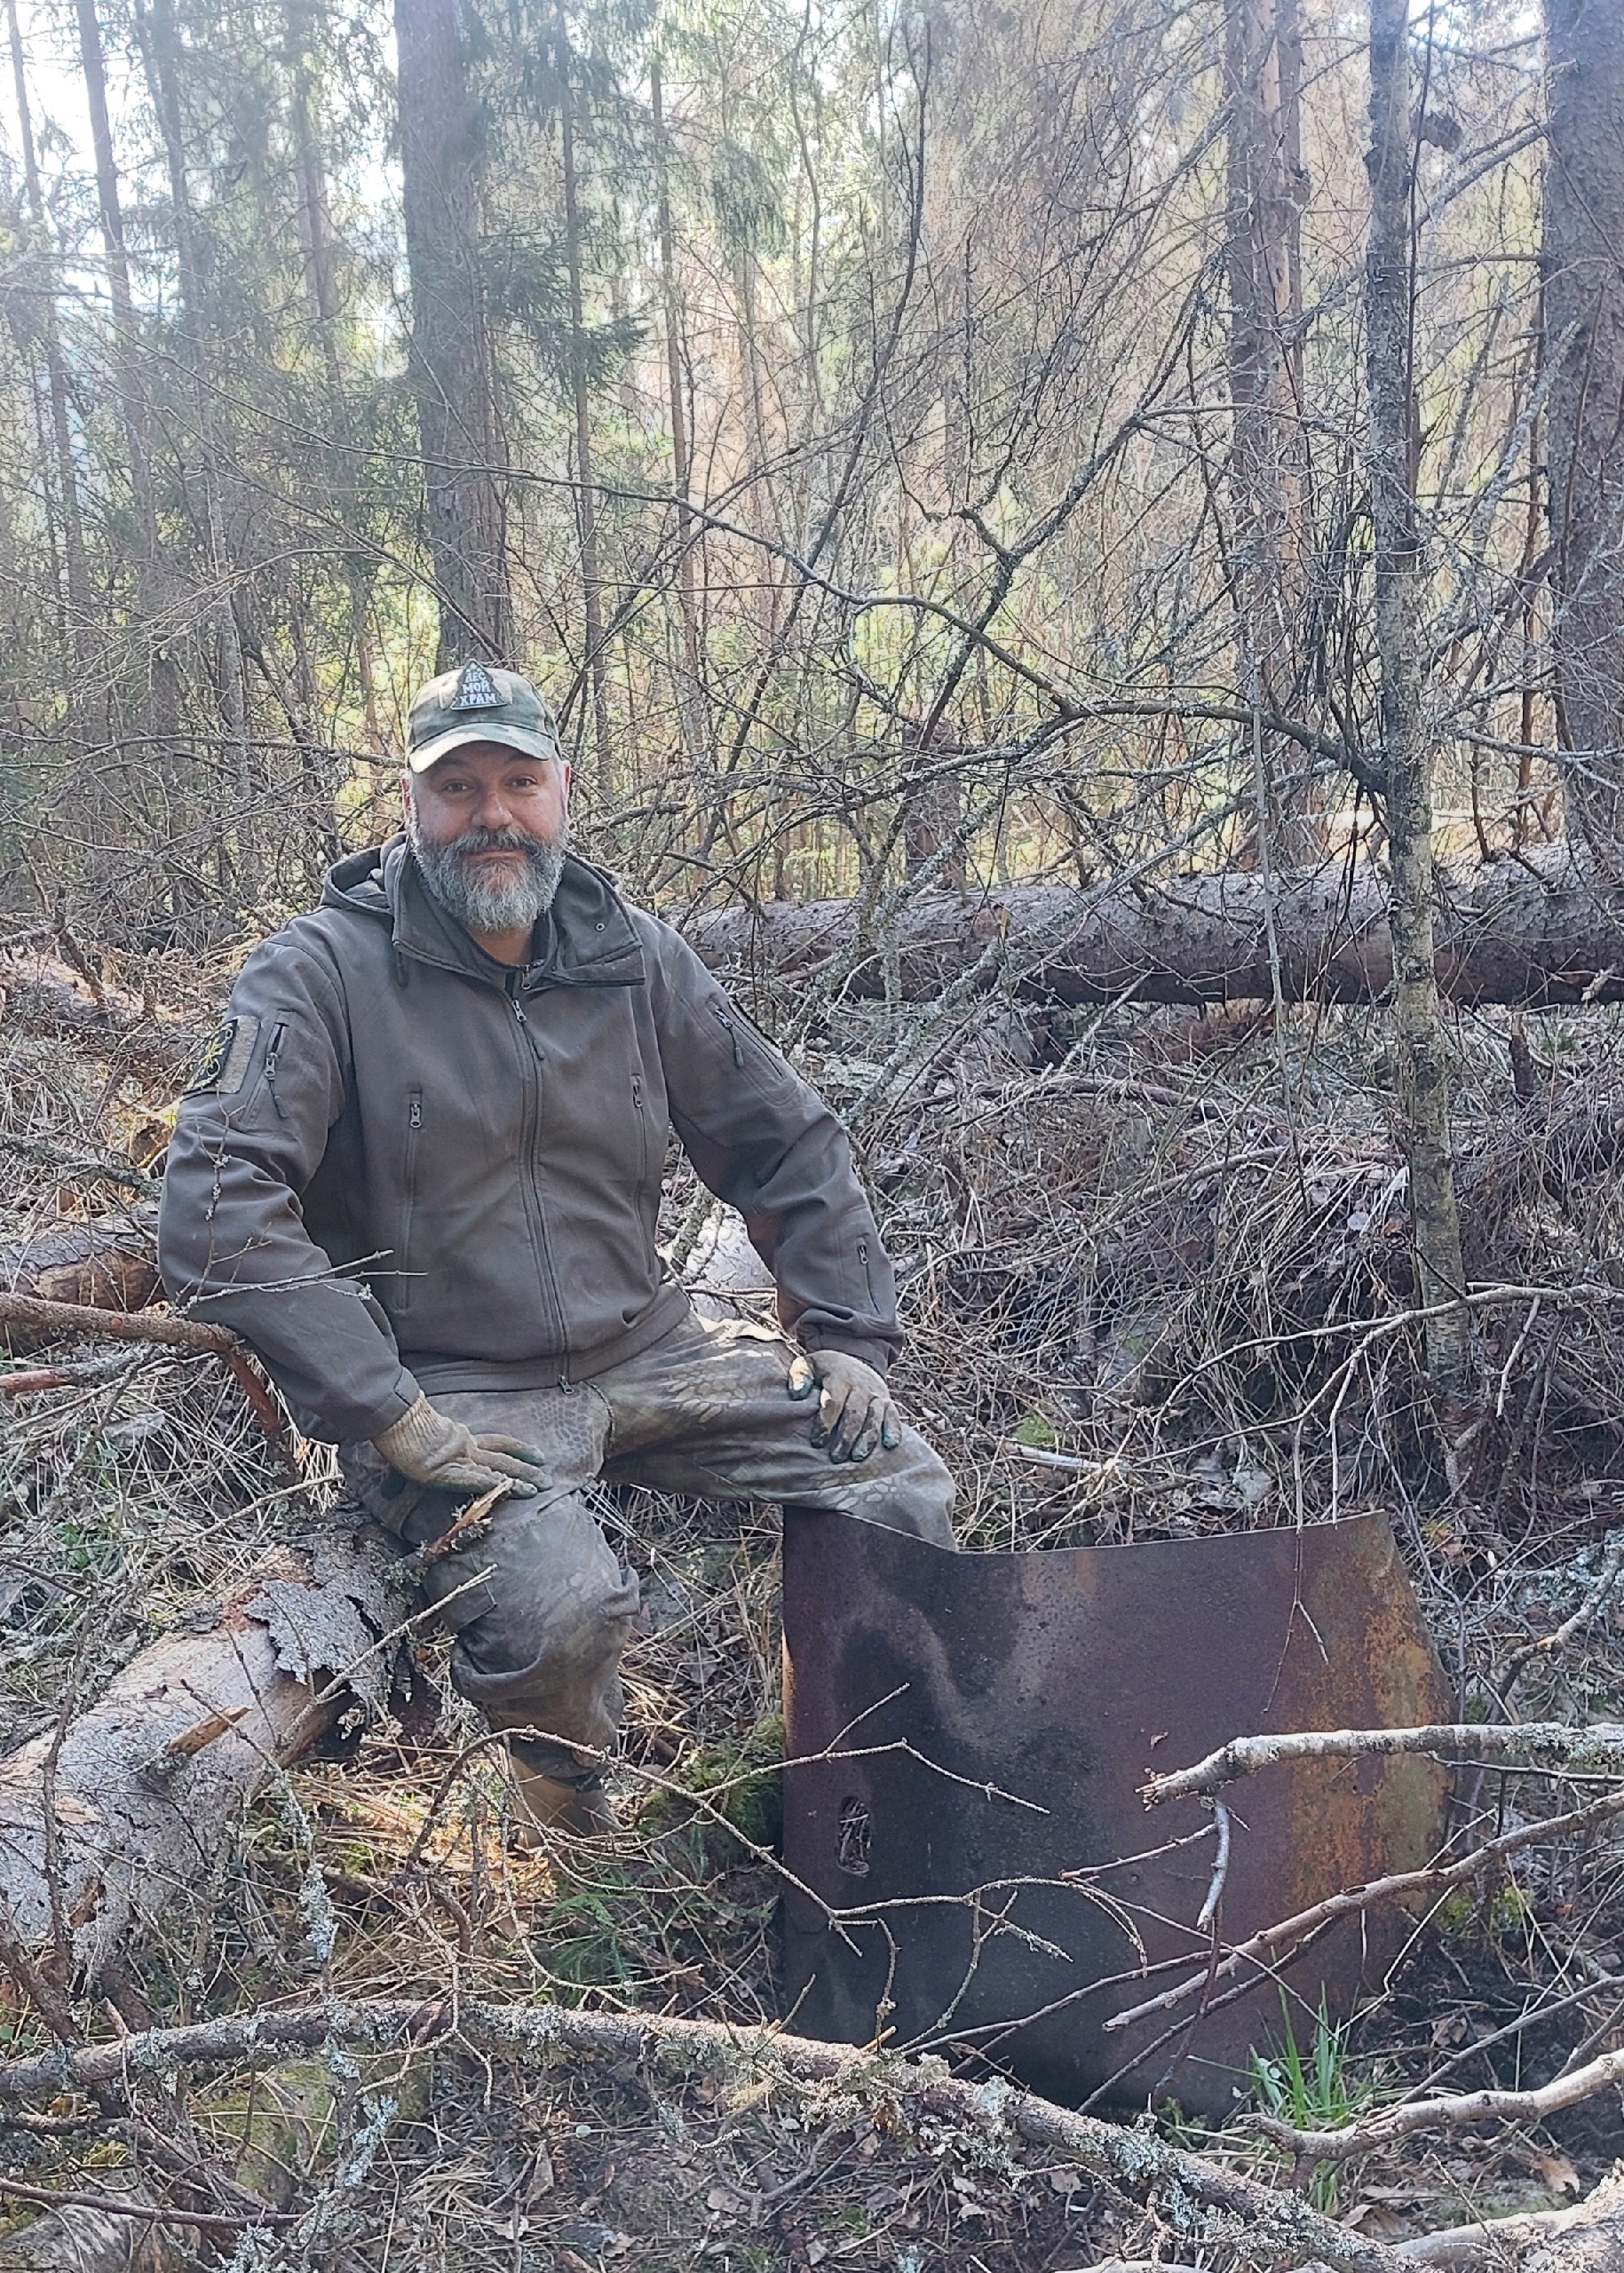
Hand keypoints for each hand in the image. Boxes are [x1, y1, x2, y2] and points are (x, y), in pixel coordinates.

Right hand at [372, 1395, 549, 1497]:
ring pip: (497, 1470)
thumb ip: (400, 1481)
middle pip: (504, 1459)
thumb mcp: (405, 1461)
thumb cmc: (398, 1436)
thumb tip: (388, 1495)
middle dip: (528, 1469)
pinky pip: (476, 1479)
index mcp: (460, 1441)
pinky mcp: (449, 1471)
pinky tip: (510, 1490)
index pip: (498, 1444)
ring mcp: (460, 1459)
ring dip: (519, 1480)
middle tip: (549, 1479)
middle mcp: (466, 1449)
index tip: (540, 1455)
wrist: (390, 1423)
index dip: (520, 1449)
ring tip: (540, 1488)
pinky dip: (494, 1485)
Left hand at [786, 1350, 899, 1462]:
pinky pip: (893, 1416)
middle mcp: (861, 1386)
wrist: (855, 1358)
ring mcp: (877, 1394)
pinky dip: (893, 1430)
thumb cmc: (826, 1370)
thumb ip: (799, 1376)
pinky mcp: (888, 1402)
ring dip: (867, 1438)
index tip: (817, 1442)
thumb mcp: (809, 1364)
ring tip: (857, 1457)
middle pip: (855, 1413)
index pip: (834, 1401)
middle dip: (846, 1437)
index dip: (826, 1422)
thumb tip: (797, 1394)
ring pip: (874, 1417)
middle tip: (837, 1457)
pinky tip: (890, 1444)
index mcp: (839, 1377)